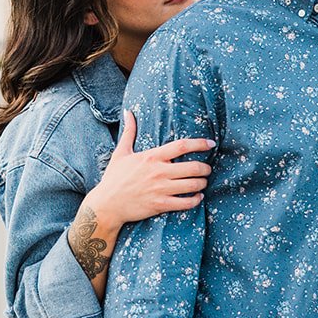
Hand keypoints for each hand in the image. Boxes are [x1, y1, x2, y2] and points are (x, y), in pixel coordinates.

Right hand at [87, 111, 213, 226]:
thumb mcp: (121, 153)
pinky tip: (197, 197)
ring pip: (193, 185)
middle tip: (207, 169)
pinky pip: (186, 203)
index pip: (182, 146)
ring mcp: (160, 189)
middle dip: (205, 168)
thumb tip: (128, 112)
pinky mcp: (160, 205)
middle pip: (193, 167)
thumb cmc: (114, 178)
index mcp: (152, 156)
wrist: (106, 205)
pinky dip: (196, 199)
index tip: (211, 144)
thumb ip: (129, 132)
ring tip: (203, 182)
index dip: (200, 143)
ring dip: (202, 183)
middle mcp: (159, 171)